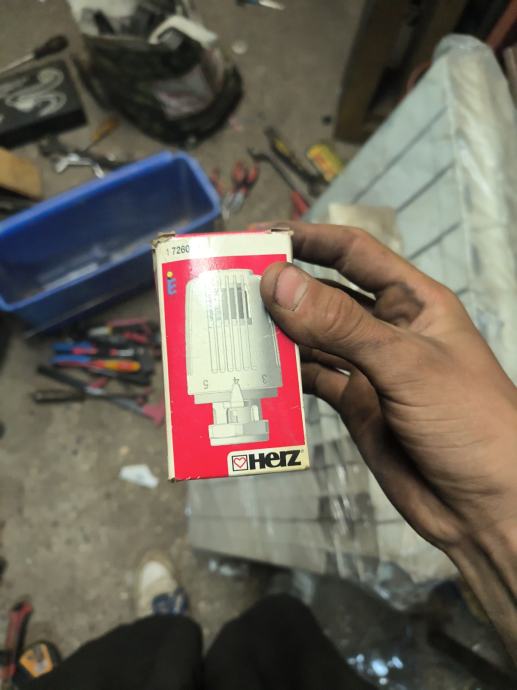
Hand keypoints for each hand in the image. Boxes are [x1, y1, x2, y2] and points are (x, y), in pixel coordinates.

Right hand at [260, 222, 516, 551]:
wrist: (485, 504)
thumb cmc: (471, 421)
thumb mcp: (406, 364)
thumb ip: (342, 326)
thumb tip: (279, 283)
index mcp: (413, 302)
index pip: (354, 253)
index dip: (310, 240)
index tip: (263, 239)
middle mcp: (387, 330)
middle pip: (325, 295)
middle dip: (284, 289)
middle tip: (234, 286)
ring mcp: (369, 369)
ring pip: (313, 340)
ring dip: (279, 334)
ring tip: (235, 328)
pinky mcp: (355, 405)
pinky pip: (311, 381)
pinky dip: (285, 376)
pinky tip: (260, 372)